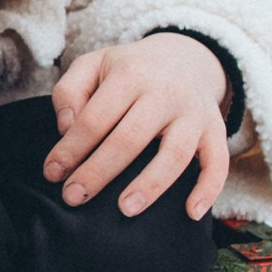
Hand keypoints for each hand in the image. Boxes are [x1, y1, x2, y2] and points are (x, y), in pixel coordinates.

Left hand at [46, 34, 231, 219]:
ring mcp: (194, 113)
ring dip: (151, 184)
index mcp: (130, 74)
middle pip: (130, 138)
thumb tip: (66, 128)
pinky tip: (191, 213)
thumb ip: (70, 91)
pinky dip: (209, 188)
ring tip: (125, 209)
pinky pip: (218, 162)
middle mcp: (165, 93)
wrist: (186, 57)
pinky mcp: (215, 130)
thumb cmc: (130, 70)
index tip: (53, 173)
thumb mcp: (94, 64)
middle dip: (98, 172)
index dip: (71, 148)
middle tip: (74, 197)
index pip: (95, 117)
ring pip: (175, 153)